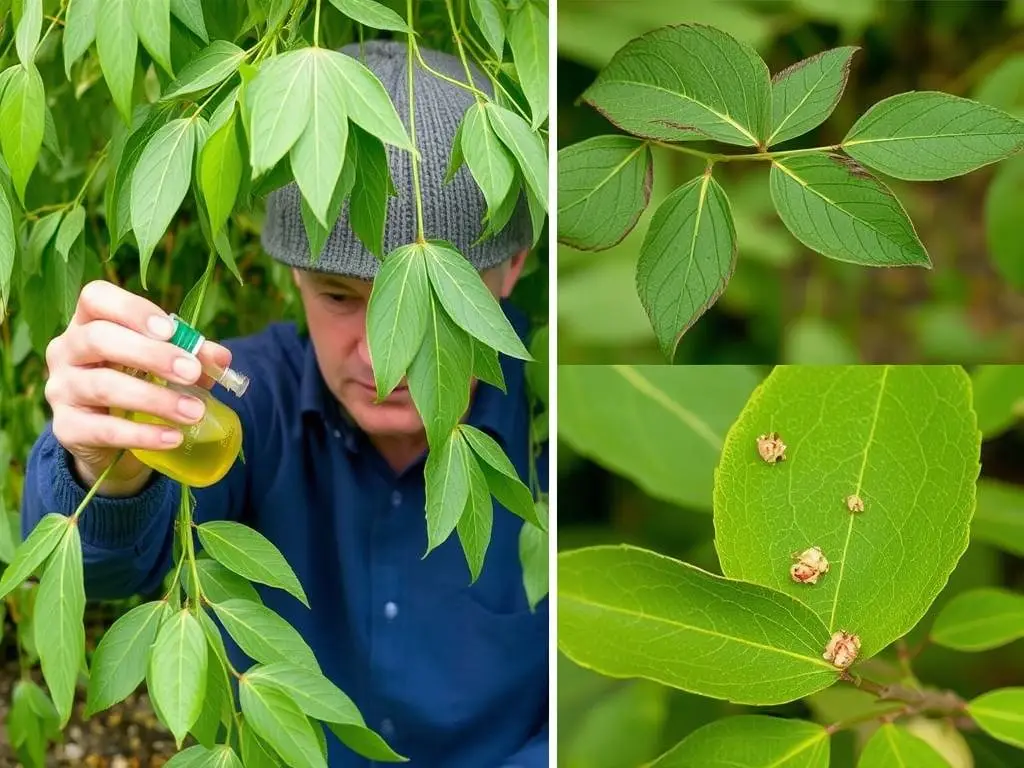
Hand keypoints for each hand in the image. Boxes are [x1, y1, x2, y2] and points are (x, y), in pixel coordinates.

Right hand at [44, 280, 231, 495]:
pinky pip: (104, 429)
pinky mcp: (66, 428)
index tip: (170, 330)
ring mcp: (61, 389)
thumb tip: (221, 358)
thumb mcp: (165, 364)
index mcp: (89, 322)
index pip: (96, 298)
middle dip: (151, 354)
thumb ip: (192, 355)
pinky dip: (143, 434)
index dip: (132, 309)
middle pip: (99, 339)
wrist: (109, 436)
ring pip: (103, 385)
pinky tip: (173, 437)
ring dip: (155, 399)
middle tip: (191, 372)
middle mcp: (66, 350)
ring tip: (194, 411)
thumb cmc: (138, 382)